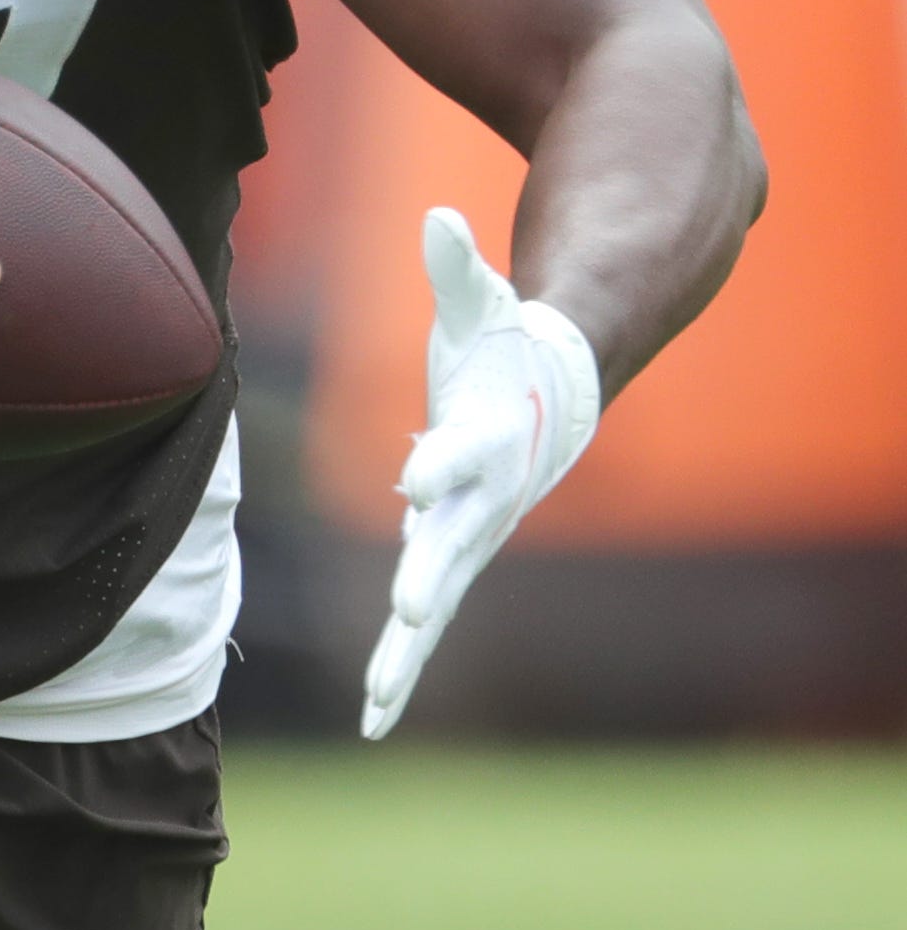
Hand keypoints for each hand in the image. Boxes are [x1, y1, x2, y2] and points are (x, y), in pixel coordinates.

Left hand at [360, 208, 601, 738]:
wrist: (555, 397)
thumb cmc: (507, 344)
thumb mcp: (483, 303)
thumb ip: (459, 267)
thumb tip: (441, 215)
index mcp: (484, 438)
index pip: (460, 451)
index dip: (438, 462)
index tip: (413, 476)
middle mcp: (480, 499)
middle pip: (450, 544)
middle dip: (429, 580)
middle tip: (407, 618)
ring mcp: (469, 534)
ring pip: (434, 600)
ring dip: (406, 653)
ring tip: (375, 706)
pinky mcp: (453, 553)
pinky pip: (423, 618)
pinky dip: (401, 665)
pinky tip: (374, 714)